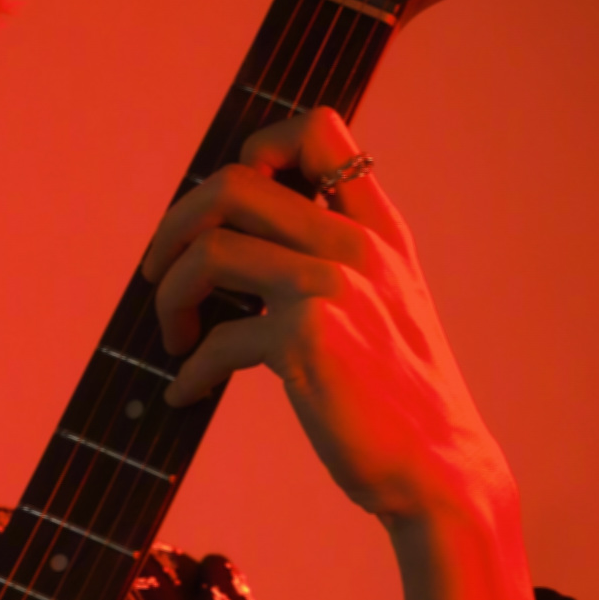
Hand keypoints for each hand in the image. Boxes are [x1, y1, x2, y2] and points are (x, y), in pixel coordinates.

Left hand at [139, 108, 508, 527]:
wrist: (439, 469)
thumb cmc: (400, 397)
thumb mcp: (386, 303)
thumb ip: (336, 259)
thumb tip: (244, 240)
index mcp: (377, 230)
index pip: (318, 130)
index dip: (254, 150)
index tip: (225, 208)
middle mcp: (356, 246)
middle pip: (232, 184)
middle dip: (175, 225)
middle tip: (159, 272)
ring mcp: (333, 288)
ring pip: (208, 252)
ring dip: (169, 297)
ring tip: (174, 335)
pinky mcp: (307, 341)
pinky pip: (216, 339)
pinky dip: (188, 369)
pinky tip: (186, 392)